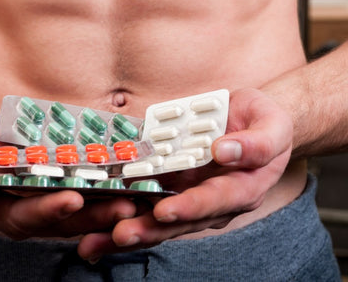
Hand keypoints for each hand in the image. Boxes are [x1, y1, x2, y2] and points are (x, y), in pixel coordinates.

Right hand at [0, 106, 135, 238]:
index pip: (24, 216)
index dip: (48, 210)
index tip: (72, 200)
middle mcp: (23, 212)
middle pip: (61, 220)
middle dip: (92, 215)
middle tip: (122, 207)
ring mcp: (43, 199)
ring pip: (79, 210)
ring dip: (106, 206)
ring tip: (134, 197)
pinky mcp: (57, 184)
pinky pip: (83, 190)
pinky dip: (105, 189)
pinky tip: (127, 181)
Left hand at [77, 88, 292, 260]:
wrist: (248, 122)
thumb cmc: (263, 123)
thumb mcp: (272, 126)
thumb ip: (257, 142)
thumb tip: (226, 151)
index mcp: (240, 189)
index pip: (214, 201)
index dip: (190, 207)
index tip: (165, 211)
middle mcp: (210, 200)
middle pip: (179, 221)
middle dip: (148, 230)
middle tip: (119, 234)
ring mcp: (187, 195)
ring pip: (156, 220)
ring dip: (126, 230)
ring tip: (93, 241)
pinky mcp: (168, 186)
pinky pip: (144, 202)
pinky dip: (118, 213)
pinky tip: (92, 225)